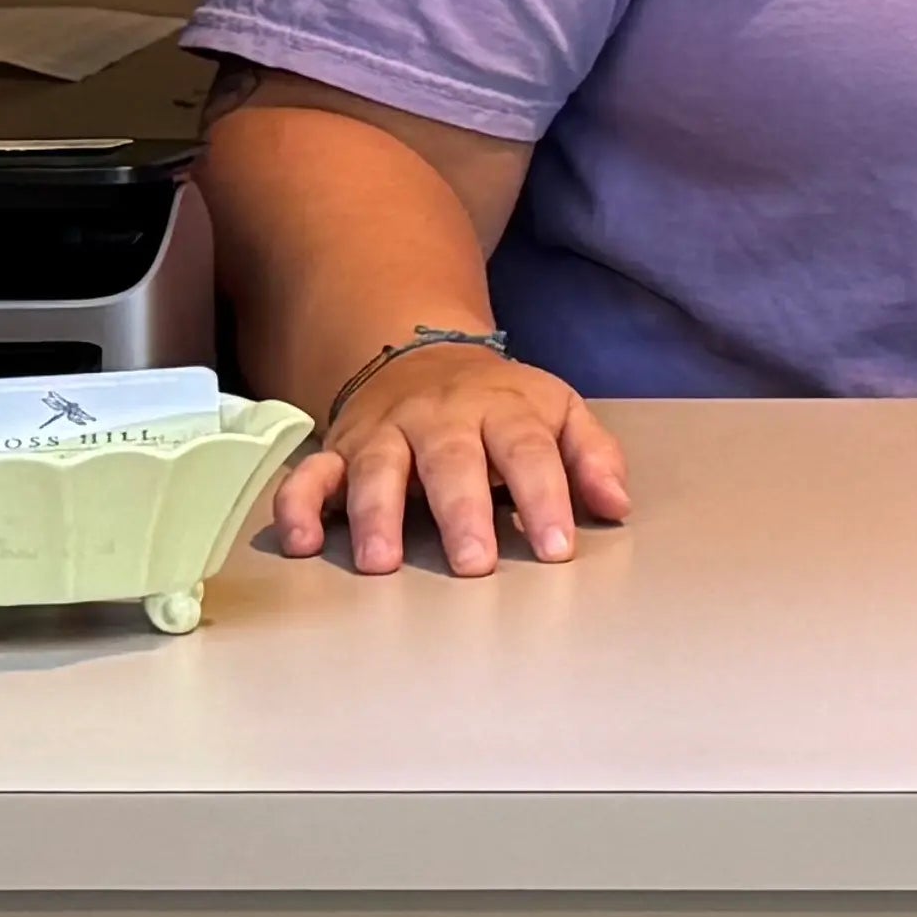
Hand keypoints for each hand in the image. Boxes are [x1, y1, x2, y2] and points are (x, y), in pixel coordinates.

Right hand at [270, 344, 632, 573]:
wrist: (419, 353)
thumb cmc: (501, 403)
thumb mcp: (559, 412)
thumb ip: (592, 456)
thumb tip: (618, 506)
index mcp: (503, 409)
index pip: (529, 452)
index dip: (545, 498)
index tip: (556, 548)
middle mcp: (440, 419)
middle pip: (451, 461)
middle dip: (461, 512)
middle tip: (474, 564)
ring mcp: (385, 433)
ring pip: (376, 468)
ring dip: (376, 515)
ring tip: (382, 563)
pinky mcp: (340, 449)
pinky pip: (311, 474)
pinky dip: (299, 505)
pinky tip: (303, 543)